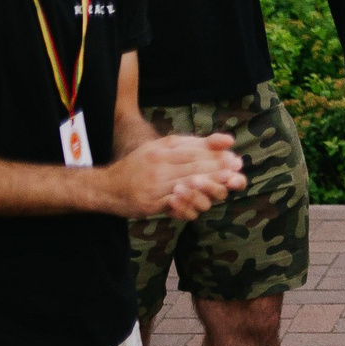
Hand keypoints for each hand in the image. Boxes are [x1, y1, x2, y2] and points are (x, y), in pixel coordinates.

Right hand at [112, 132, 243, 219]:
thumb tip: (228, 139)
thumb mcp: (162, 148)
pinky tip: (200, 205)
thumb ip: (192, 143)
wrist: (107, 187)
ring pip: (187, 186)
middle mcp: (158, 166)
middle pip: (194, 168)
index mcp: (162, 150)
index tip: (236, 161)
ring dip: (209, 188)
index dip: (217, 157)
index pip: (195, 151)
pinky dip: (190, 206)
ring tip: (226, 187)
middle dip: (218, 171)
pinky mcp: (150, 203)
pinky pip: (175, 205)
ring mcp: (154, 185)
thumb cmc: (140, 165)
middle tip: (237, 175)